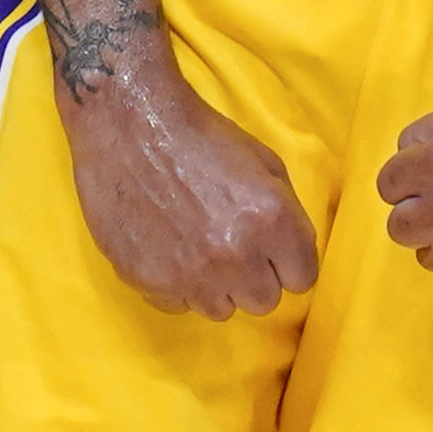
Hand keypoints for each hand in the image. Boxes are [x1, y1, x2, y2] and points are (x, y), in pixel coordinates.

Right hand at [55, 58, 316, 319]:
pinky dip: (175, 284)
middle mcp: (235, 255)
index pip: (302, 279)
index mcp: (271, 219)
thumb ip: (287, 213)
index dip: (287, 262)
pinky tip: (167, 247)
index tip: (272, 251)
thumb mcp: (263, 160)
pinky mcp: (148, 281)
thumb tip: (291, 251)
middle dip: (253, 277)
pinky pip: (178, 304)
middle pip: (264, 301)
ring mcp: (189, 273)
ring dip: (215, 285)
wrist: (130, 122)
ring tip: (196, 245)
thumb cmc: (198, 135)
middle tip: (230, 246)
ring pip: (220, 309)